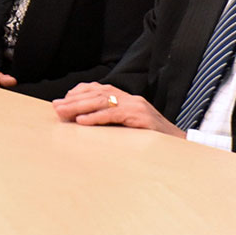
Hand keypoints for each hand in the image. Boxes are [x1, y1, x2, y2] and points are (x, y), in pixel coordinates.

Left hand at [53, 82, 183, 136]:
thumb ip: (108, 120)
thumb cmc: (150, 138)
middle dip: (73, 100)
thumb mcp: (127, 126)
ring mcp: (136, 106)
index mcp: (126, 98)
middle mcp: (130, 98)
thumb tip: (80, 121)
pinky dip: (95, 117)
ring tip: (63, 112)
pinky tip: (81, 121)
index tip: (61, 101)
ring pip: (102, 101)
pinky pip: (113, 114)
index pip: (98, 89)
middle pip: (96, 94)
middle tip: (55, 107)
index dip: (78, 94)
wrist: (179, 145)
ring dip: (79, 107)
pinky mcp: (140, 116)